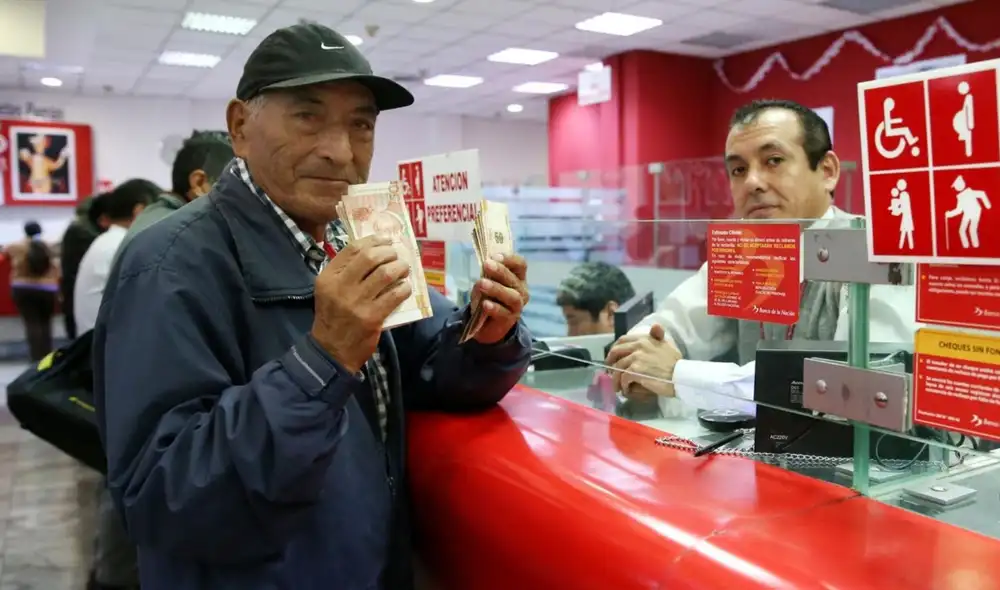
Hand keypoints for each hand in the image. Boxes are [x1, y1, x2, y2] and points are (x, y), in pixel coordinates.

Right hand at [310, 235, 411, 372]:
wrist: (331, 351)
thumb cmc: (333, 318)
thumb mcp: (329, 291)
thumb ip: (345, 272)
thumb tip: (375, 252)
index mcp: (327, 278)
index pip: (352, 249)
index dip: (373, 241)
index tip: (385, 240)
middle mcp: (340, 287)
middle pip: (370, 257)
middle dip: (388, 252)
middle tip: (396, 255)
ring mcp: (356, 302)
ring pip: (386, 274)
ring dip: (400, 268)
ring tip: (403, 269)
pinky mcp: (372, 317)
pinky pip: (395, 295)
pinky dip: (404, 288)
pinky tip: (405, 288)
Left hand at [472, 253, 528, 343]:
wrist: (486, 322)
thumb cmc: (489, 295)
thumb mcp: (486, 280)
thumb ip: (487, 273)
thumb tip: (486, 264)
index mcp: (517, 276)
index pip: (520, 264)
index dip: (509, 259)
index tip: (494, 256)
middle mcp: (521, 290)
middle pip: (514, 279)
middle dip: (500, 271)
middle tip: (486, 265)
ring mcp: (517, 305)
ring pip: (512, 296)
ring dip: (496, 289)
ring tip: (482, 284)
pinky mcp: (510, 319)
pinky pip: (503, 312)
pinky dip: (494, 307)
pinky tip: (485, 304)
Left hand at [604, 324, 682, 397]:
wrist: (681, 375)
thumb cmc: (676, 363)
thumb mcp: (667, 344)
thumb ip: (658, 336)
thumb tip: (656, 325)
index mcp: (645, 338)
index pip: (623, 339)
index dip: (615, 348)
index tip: (613, 356)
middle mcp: (639, 345)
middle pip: (616, 352)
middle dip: (610, 362)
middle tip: (610, 371)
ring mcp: (636, 358)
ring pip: (618, 367)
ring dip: (616, 379)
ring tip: (618, 386)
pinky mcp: (635, 370)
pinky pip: (623, 378)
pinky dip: (623, 385)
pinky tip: (626, 389)